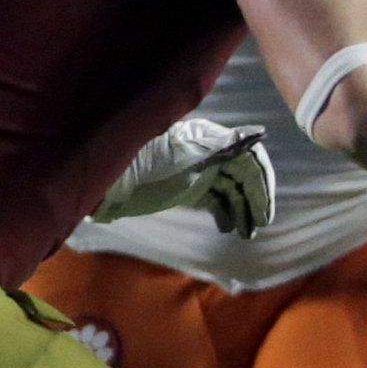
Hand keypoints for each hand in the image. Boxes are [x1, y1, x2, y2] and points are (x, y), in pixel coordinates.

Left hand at [94, 119, 274, 237]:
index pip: (249, 159)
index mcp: (209, 140)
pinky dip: (226, 213)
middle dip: (254, 200)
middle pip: (243, 176)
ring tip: (247, 232)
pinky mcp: (186, 189)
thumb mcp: (182, 156)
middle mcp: (208, 154)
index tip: (265, 210)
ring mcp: (197, 172)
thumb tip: (258, 134)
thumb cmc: (140, 164)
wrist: (101, 181)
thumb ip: (222, 146)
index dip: (262, 183)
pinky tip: (229, 228)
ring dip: (243, 210)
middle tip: (261, 224)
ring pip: (232, 190)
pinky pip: (216, 200)